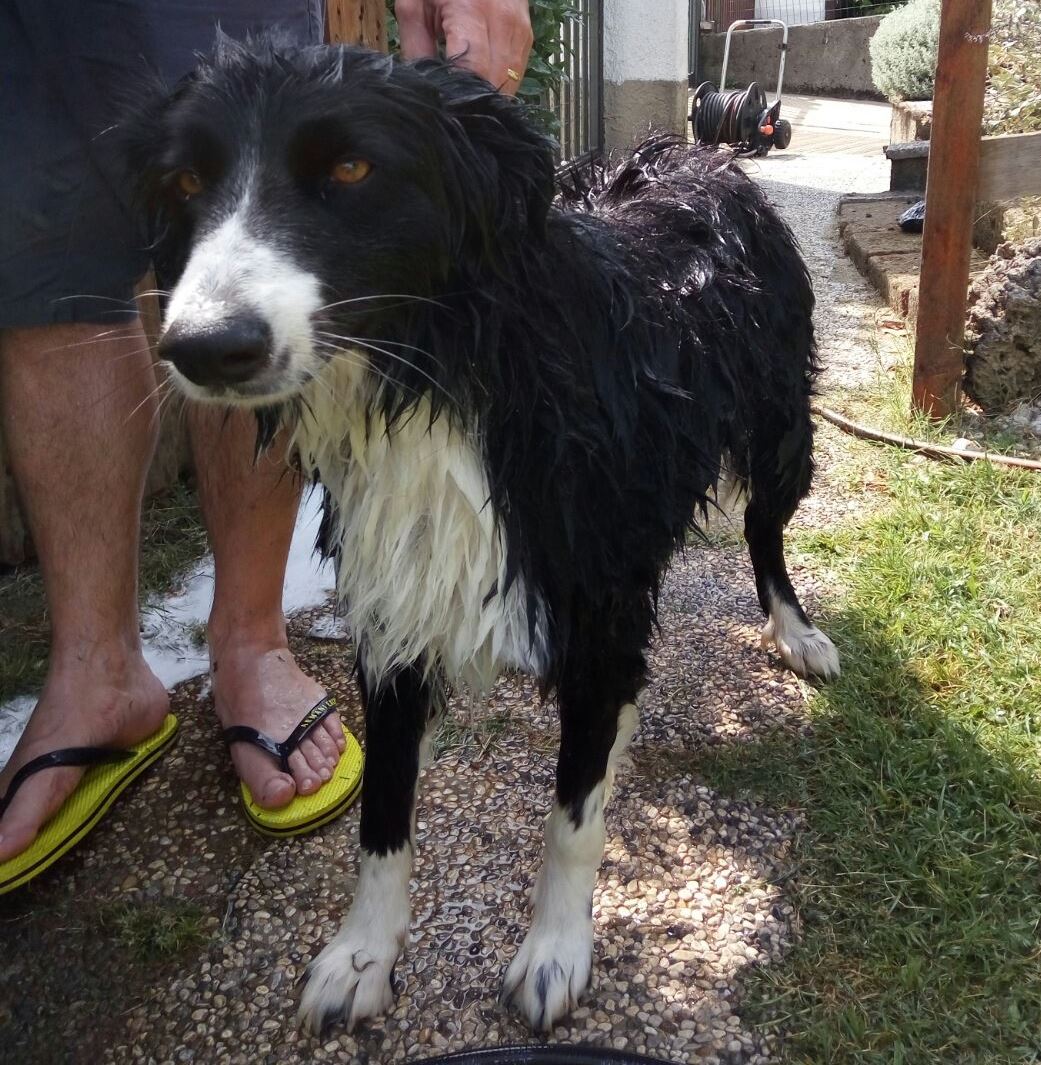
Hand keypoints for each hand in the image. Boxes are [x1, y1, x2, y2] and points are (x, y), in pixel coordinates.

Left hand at [394, 0, 533, 94]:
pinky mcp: (526, 36)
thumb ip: (417, 50)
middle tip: (455, 109)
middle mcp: (502, 21)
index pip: (473, 71)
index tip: (446, 108)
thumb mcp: (415, 8)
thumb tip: (425, 92)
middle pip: (493, 82)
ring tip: (468, 96)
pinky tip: (481, 80)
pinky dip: (498, 83)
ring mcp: (519, 29)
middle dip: (474, 100)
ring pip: (509, 83)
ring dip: (489, 95)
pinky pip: (515, 74)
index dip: (460, 97)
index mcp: (470, 12)